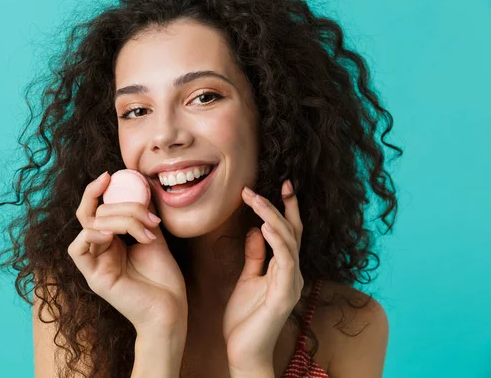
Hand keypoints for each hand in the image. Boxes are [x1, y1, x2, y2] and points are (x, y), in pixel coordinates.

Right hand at [68, 171, 187, 337]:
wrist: (170, 308)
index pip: (95, 208)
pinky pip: (77, 250)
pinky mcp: (94, 277)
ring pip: (91, 225)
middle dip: (127, 208)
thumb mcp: (154, 235)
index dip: (97, 190)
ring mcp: (96, 263)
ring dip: (120, 221)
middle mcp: (101, 249)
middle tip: (151, 219)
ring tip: (145, 234)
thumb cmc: (164, 277)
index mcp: (113, 239)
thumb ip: (142, 213)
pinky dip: (91, 235)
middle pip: (98, 212)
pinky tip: (112, 236)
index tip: (110, 175)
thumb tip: (139, 184)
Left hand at [223, 179, 303, 372]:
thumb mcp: (247, 279)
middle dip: (279, 206)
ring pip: (289, 242)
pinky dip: (277, 242)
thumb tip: (255, 230)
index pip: (288, 232)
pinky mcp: (284, 295)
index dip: (286, 208)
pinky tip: (265, 226)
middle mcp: (293, 273)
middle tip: (261, 187)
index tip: (282, 184)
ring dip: (272, 218)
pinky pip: (285, 262)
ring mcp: (291, 284)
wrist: (243, 352)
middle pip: (291, 232)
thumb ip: (255, 256)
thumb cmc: (245, 319)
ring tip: (257, 200)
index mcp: (284, 269)